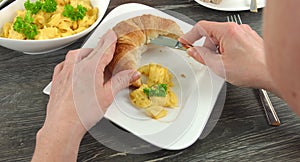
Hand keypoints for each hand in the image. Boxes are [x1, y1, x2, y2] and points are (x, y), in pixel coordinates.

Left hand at [32, 30, 139, 161]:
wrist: (63, 124)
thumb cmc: (83, 112)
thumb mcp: (108, 96)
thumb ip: (121, 81)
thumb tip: (132, 74)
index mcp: (91, 67)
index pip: (104, 47)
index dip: (111, 40)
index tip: (114, 34)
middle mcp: (76, 66)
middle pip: (92, 50)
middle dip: (101, 50)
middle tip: (108, 56)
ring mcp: (65, 71)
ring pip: (77, 55)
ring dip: (86, 55)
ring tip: (93, 62)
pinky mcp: (58, 78)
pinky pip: (65, 64)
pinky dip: (72, 63)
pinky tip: (75, 69)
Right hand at [179, 21, 274, 90]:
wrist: (273, 74)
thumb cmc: (252, 69)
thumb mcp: (219, 65)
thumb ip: (202, 56)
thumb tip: (193, 51)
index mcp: (227, 31)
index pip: (201, 27)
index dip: (189, 36)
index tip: (184, 42)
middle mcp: (236, 29)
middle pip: (211, 34)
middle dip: (206, 48)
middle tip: (207, 61)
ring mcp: (244, 33)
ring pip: (221, 39)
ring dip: (217, 51)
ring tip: (224, 65)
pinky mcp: (248, 39)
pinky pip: (231, 42)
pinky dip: (226, 51)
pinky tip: (231, 63)